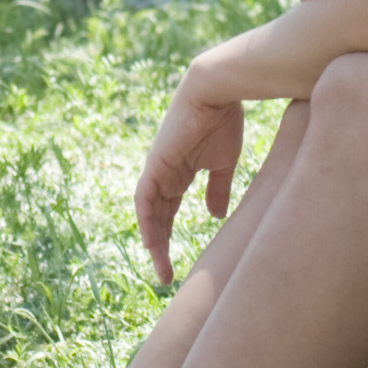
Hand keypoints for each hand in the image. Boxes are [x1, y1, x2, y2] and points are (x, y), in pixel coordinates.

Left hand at [132, 65, 247, 290]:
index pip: (168, 210)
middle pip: (156, 216)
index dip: (169, 234)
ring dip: (153, 240)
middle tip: (166, 275)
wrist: (217, 92)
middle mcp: (164, 172)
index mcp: (179, 172)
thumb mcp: (223, 163)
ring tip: (160, 267)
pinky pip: (144, 198)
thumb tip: (215, 216)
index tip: (177, 261)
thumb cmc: (223, 121)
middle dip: (159, 245)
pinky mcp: (156, 164)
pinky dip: (146, 220)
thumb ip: (218, 189)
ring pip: (148, 212)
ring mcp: (158, 168)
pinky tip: (151, 241)